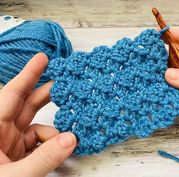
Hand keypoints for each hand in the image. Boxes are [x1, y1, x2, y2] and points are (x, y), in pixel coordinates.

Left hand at [0, 53, 76, 176]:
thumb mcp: (15, 176)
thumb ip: (44, 158)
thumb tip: (71, 139)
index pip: (11, 94)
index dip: (28, 75)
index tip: (43, 59)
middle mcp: (0, 132)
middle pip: (26, 105)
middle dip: (46, 94)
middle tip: (65, 85)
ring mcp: (10, 143)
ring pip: (37, 126)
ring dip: (54, 130)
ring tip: (68, 138)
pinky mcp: (19, 154)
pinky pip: (40, 142)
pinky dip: (52, 144)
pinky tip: (60, 151)